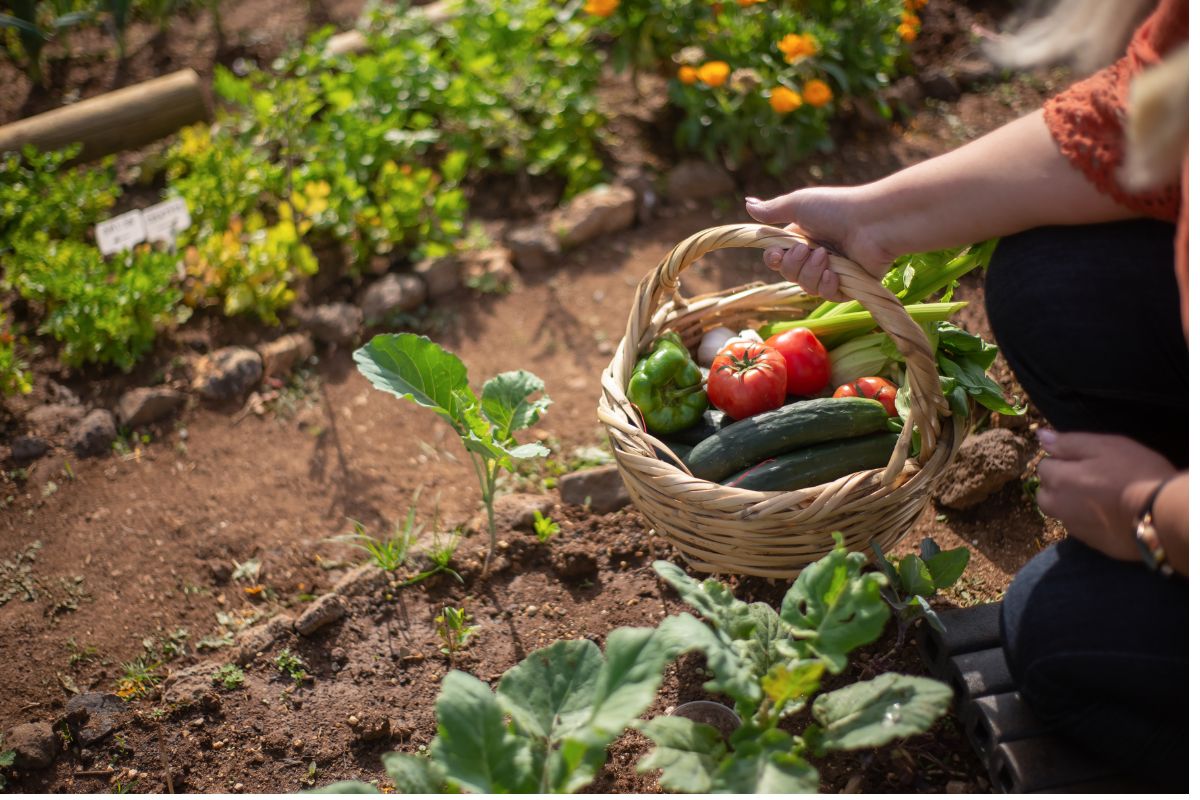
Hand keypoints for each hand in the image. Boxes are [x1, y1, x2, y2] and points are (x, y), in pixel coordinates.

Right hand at [745, 187, 894, 300]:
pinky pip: (827, 295)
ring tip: (826, 256)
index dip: (773, 260)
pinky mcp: (849, 285)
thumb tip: (747, 203)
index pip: (778, 258)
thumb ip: (772, 210)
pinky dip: (827, 286)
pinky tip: (834, 275)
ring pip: (806, 286)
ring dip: (811, 273)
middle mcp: (816, 255)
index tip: (775, 254)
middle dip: (793, 265)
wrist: (873, 222)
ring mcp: (833, 271)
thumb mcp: (798, 204)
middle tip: (807, 250)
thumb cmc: (836, 208)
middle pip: (789, 274)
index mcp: (803, 238)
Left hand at [1036, 429, 1177, 560]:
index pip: (1043, 467)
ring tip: (1098, 497)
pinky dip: (1086, 520)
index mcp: (1059, 480)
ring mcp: (1075, 528)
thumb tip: (1040, 435)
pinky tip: (1107, 514)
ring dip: (1069, 504)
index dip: (1061, 460)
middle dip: (1057, 485)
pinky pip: (1080, 529)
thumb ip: (1069, 442)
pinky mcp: (1093, 544)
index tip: (1083, 460)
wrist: (1163, 515)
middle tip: (1087, 479)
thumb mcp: (1104, 446)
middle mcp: (1059, 507)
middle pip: (1045, 493)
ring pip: (1060, 513)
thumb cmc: (1135, 473)